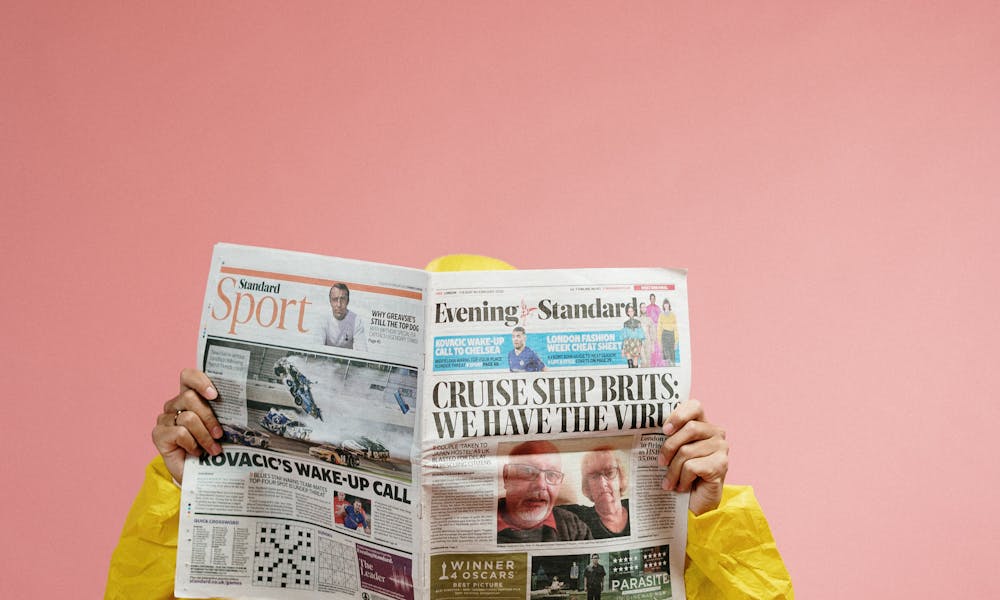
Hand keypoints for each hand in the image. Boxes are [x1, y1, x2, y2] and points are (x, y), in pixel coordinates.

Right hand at [152, 369, 223, 482]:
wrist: (198, 474)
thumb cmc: (212, 446)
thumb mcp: (221, 426)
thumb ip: (224, 411)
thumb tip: (243, 401)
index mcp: (189, 396)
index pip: (187, 376)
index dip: (200, 381)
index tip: (215, 395)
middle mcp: (174, 404)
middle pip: (189, 397)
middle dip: (209, 417)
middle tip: (220, 434)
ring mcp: (164, 419)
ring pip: (188, 418)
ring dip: (204, 436)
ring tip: (213, 449)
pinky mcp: (158, 434)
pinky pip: (179, 432)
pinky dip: (192, 444)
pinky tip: (196, 452)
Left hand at [658, 399, 728, 514]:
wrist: (695, 504)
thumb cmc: (682, 475)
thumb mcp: (674, 452)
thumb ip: (670, 437)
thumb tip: (648, 427)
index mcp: (704, 425)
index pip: (695, 406)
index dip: (678, 414)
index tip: (664, 430)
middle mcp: (716, 433)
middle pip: (689, 428)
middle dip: (669, 447)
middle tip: (660, 462)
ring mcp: (721, 448)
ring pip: (687, 451)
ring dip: (673, 470)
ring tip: (670, 482)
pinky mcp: (721, 465)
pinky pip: (692, 466)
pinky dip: (682, 479)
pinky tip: (682, 486)